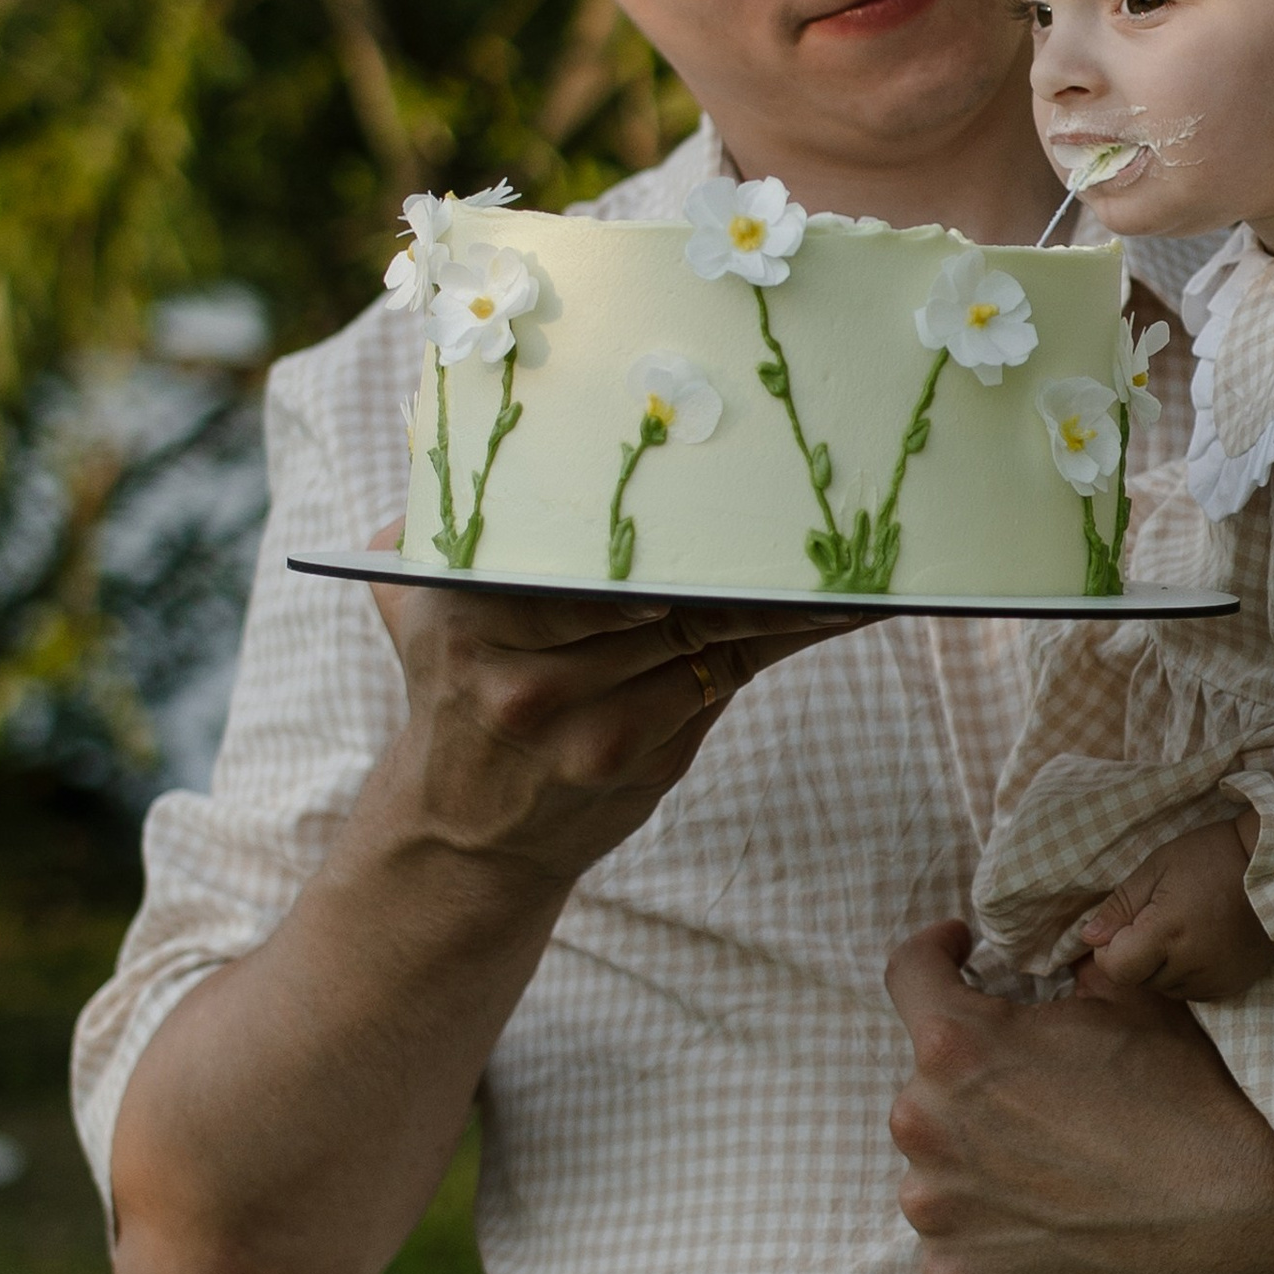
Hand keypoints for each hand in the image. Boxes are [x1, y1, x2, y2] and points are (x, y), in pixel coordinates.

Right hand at [368, 519, 878, 891]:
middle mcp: (520, 676)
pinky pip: (725, 680)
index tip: (727, 480)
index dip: (654, 532)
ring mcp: (584, 728)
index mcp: (465, 615)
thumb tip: (446, 436)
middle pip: (654, 593)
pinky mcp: (641, 759)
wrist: (459, 837)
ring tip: (851, 553)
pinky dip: (785, 639)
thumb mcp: (421, 615)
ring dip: (788, 599)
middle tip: (811, 502)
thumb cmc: (455, 695)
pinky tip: (842, 608)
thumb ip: (439, 539)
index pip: (578, 560)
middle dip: (735, 554)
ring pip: (703, 637)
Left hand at [884, 919, 1273, 1273]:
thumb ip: (1071, 969)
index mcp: (959, 1044)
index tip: (957, 956)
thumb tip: (1060, 956)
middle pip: (928, 1080)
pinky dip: (986, 1228)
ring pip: (935, 1163)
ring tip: (1047, 1167)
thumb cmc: (1180, 1107)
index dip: (935, 953)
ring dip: (974, 1157)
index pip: (909, 974)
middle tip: (1039, 1090)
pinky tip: (1045, 1222)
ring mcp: (934, 1208)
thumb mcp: (1131, 1003)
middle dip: (974, 1075)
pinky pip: (951, 1236)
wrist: (1225, 1230)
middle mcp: (925, 1123)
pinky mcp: (953, 1272)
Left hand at [1067, 816, 1273, 1002]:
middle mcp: (1190, 964)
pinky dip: (1189, 974)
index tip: (1126, 923)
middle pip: (1139, 980)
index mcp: (1167, 931)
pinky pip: (1194, 992)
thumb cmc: (1211, 856)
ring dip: (1163, 966)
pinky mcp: (1233, 985)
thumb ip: (1120, 906)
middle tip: (1160, 918)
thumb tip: (1089, 937)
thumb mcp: (1157, 867)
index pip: (1115, 967)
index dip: (1110, 948)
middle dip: (1137, 955)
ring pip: (1165, 988)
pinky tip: (1203, 943)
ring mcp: (1215, 979)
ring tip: (1185, 928)